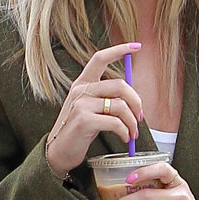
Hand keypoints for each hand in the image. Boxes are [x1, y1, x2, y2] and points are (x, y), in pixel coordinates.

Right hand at [45, 43, 142, 177]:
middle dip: (136, 102)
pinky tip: (125, 138)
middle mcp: (80, 90)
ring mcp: (81, 104)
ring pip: (120, 105)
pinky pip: (115, 122)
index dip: (119, 50)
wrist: (59, 152)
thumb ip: (106, 99)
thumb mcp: (90, 109)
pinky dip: (125, 131)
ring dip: (132, 122)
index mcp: (82, 84)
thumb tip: (134, 99)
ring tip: (132, 133)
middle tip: (139, 117)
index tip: (137, 47)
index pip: (100, 58)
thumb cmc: (79, 131)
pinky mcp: (84, 120)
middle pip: (120, 85)